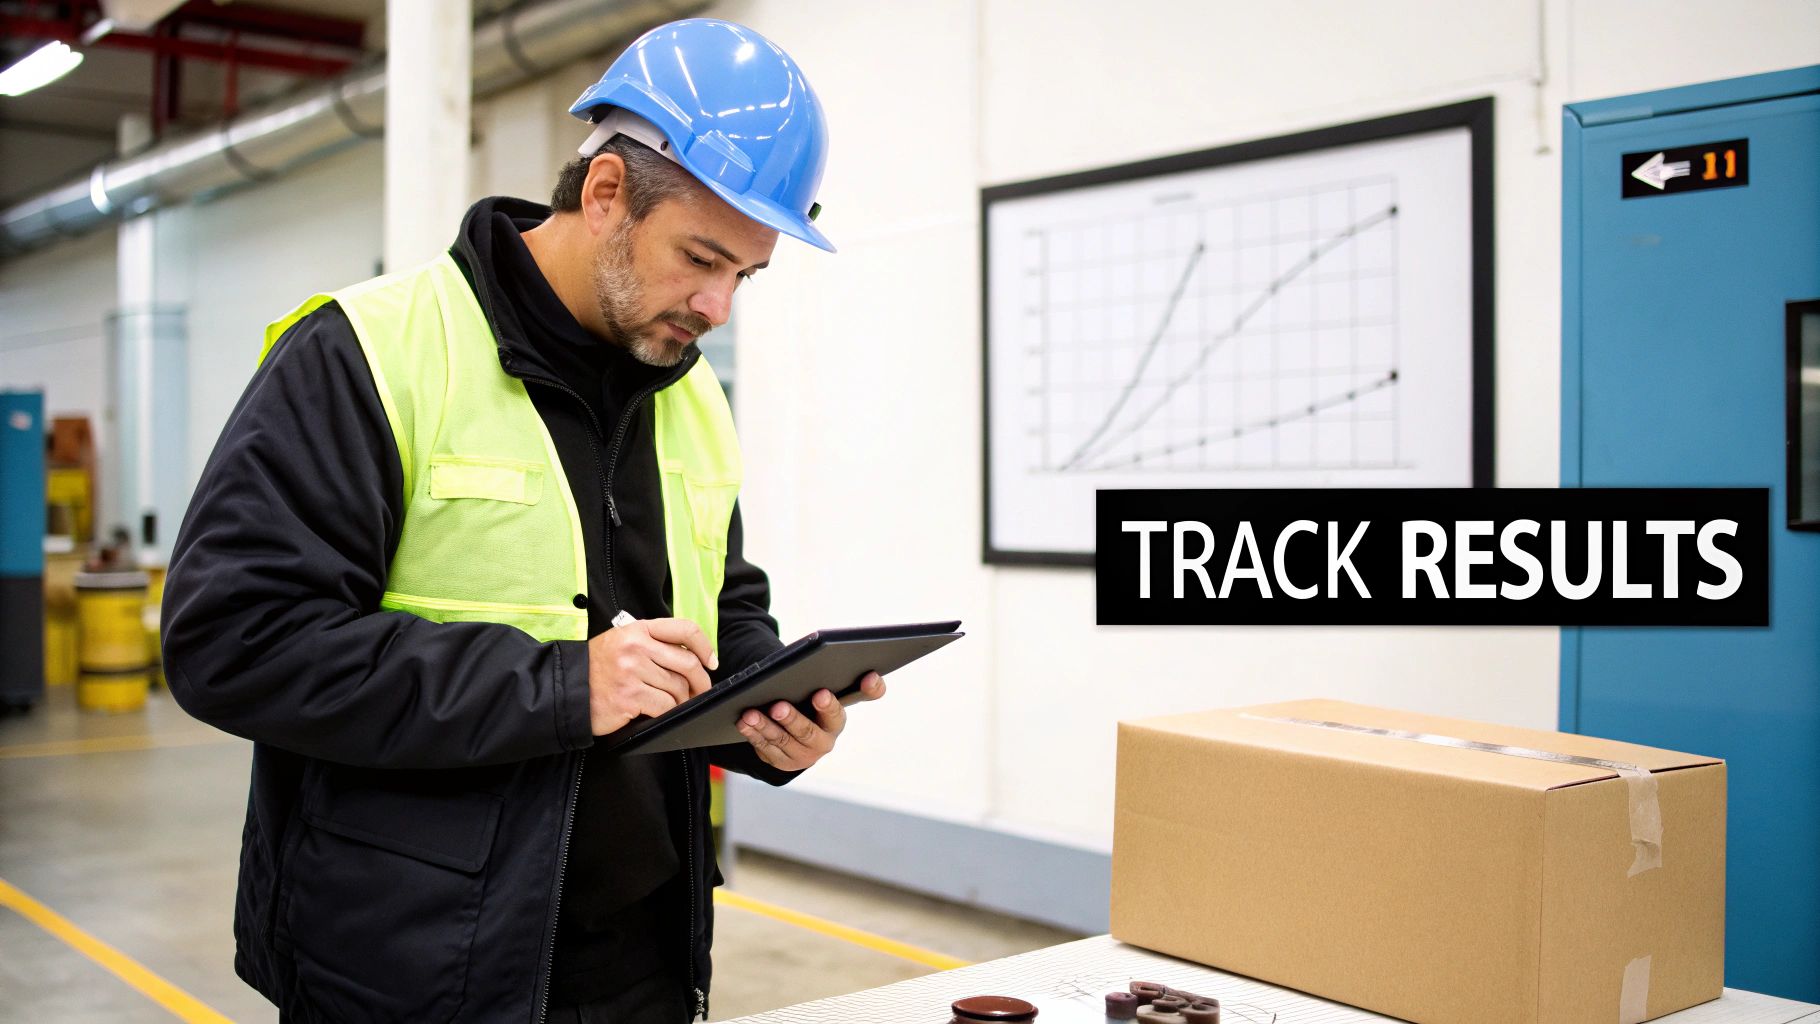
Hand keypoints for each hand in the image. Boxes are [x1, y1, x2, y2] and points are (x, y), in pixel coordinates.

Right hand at [587, 618, 715, 735]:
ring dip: (681, 700)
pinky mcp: (629, 696)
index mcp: (638, 629)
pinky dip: (668, 712)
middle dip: (700, 681)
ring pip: (677, 687)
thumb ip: (652, 644)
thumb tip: (691, 658)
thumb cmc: (597, 669)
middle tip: (701, 691)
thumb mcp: (623, 643)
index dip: (704, 646)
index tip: (711, 661)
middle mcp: (636, 647)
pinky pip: (664, 706)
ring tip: (674, 703)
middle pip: (687, 663)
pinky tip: (659, 711)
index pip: (684, 629)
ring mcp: (632, 671)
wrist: (566, 689)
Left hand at [735, 671, 885, 771]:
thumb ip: (819, 674)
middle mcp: (828, 737)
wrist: (791, 739)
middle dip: (794, 719)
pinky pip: (768, 749)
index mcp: (841, 712)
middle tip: (778, 707)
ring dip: (765, 727)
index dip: (871, 686)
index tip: (864, 675)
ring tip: (750, 714)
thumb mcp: (812, 691)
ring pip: (784, 741)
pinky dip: (754, 735)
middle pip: (812, 730)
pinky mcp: (785, 763)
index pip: (867, 695)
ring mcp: (806, 754)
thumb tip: (813, 652)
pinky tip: (744, 723)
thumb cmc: (803, 704)